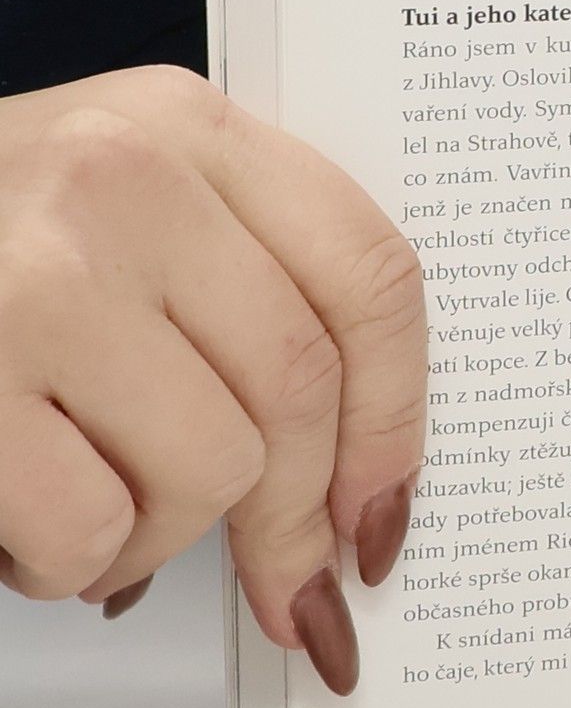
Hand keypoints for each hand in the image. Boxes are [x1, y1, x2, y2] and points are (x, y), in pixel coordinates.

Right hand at [0, 67, 427, 693]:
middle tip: (283, 583)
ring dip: (157, 538)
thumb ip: (238, 294)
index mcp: (185, 124)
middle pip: (299, 388)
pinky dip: (68, 563)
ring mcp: (37, 272)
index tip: (383, 509)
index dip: (397, 416)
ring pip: (210, 468)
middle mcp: (122, 174)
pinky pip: (90, 525)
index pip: (369, 274)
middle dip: (296, 519)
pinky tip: (22, 526)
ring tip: (90, 515)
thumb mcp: (116, 213)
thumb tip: (353, 490)